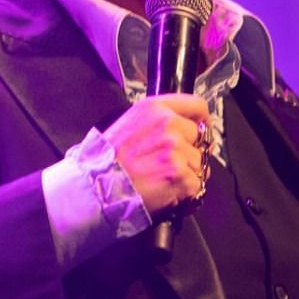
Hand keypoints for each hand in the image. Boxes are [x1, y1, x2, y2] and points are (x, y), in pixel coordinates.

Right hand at [102, 93, 210, 212]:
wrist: (96, 187)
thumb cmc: (107, 160)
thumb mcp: (129, 124)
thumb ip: (157, 120)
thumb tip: (184, 126)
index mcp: (154, 109)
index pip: (197, 106)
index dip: (203, 120)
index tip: (202, 130)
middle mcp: (167, 125)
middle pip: (199, 137)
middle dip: (190, 152)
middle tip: (169, 164)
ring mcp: (175, 150)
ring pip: (199, 163)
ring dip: (187, 173)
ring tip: (162, 178)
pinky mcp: (180, 175)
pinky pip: (196, 184)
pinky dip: (185, 192)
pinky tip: (166, 190)